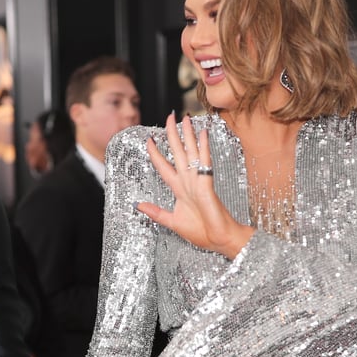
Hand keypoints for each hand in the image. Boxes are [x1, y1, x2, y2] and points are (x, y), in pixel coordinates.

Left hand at [139, 113, 253, 259]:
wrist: (218, 239)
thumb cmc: (201, 232)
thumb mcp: (171, 221)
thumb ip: (155, 212)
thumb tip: (138, 205)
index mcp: (179, 189)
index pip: (164, 166)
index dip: (155, 153)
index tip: (148, 140)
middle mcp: (187, 181)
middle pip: (177, 153)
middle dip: (172, 135)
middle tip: (168, 117)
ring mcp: (197, 180)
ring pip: (190, 152)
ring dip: (187, 135)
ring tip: (185, 118)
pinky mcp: (207, 183)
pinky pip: (204, 161)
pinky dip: (203, 146)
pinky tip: (202, 133)